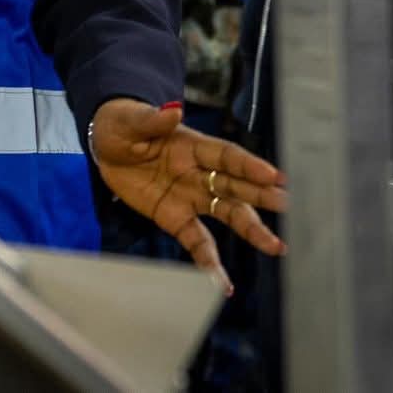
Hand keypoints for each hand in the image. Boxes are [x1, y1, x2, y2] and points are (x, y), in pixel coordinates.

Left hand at [88, 98, 286, 296]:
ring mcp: (191, 197)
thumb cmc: (123, 125)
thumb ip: (152, 120)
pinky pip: (197, 241)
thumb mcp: (132, 120)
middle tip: (287, 205)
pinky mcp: (175, 218)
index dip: (249, 166)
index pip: (227, 156)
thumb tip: (174, 110)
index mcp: (193, 146)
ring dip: (251, 229)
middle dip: (260, 195)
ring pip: (227, 214)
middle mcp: (199, 173)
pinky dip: (209, 262)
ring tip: (275, 246)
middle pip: (235, 186)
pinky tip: (222, 282)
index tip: (274, 176)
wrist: (105, 147)